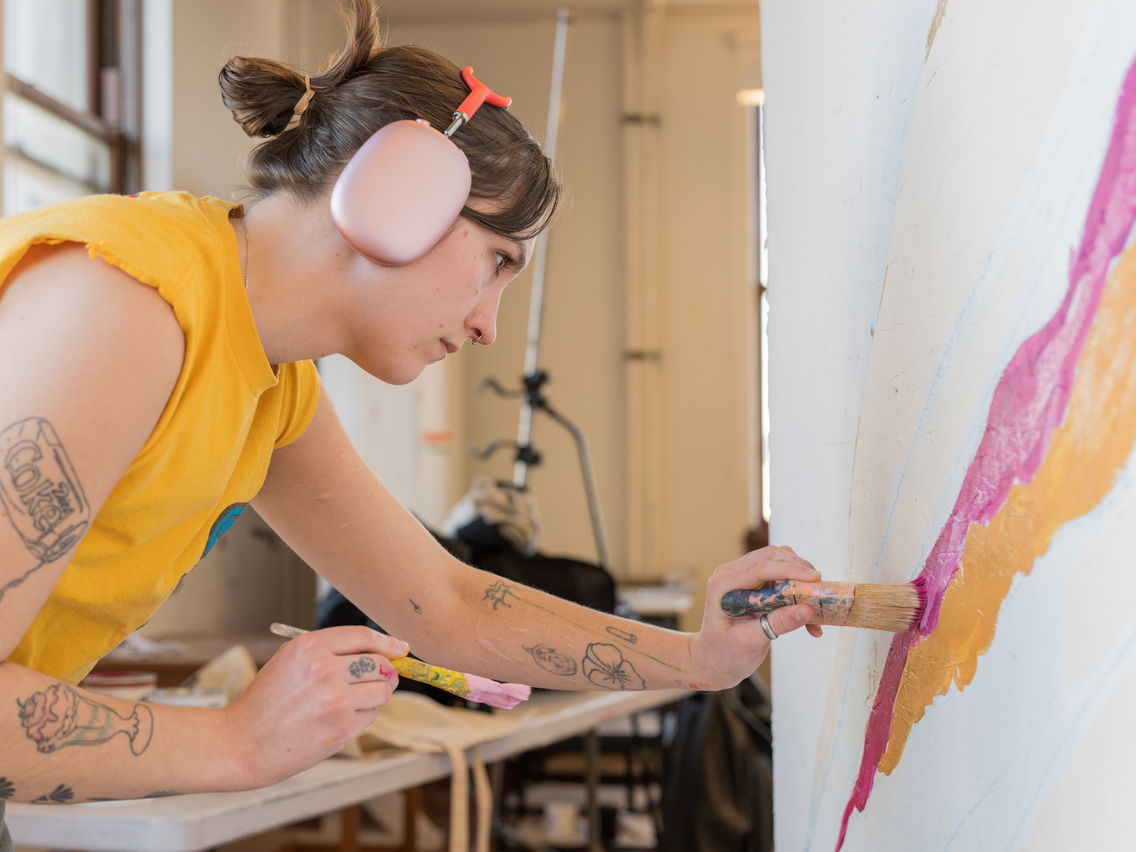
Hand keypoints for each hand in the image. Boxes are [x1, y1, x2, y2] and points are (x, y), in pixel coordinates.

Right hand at [223, 625, 406, 787]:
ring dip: (375, 695)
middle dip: (386, 671)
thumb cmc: (267, 701)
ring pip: (382, 691)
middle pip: (380, 663)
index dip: (387, 642)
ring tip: (351, 701)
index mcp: (309, 647)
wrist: (243, 743)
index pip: (363, 636)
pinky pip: (370, 715)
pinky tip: (336, 720)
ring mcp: (336, 699)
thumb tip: (378, 651)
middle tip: (380, 679)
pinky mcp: (342, 727)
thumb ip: (329, 651)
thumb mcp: (290, 661)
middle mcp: (324, 669)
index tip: (400, 647)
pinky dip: (361, 717)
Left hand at [690, 545, 821, 689]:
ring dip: (800, 579)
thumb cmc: (724, 654)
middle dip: (799, 568)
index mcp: (723, 585)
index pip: (759, 567)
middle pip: (771, 557)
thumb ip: (777, 624)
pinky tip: (809, 620)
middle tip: (819, 588)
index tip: (814, 578)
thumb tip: (807, 609)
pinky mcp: (756, 586)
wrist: (713, 662)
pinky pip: (781, 579)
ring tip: (815, 604)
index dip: (789, 569)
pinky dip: (798, 592)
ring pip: (779, 563)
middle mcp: (732, 575)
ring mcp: (743, 578)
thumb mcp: (749, 642)